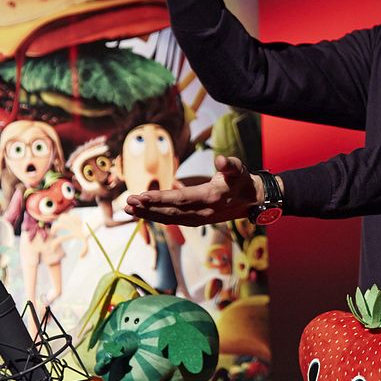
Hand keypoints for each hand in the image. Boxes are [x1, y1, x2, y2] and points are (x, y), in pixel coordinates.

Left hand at [124, 155, 259, 226]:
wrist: (252, 200)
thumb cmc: (242, 181)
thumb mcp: (239, 169)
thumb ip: (230, 164)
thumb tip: (220, 159)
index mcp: (211, 198)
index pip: (181, 199)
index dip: (160, 199)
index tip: (142, 197)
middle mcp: (204, 212)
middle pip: (172, 212)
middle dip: (149, 208)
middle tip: (128, 203)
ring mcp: (200, 219)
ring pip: (170, 219)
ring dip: (149, 214)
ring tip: (129, 210)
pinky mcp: (197, 220)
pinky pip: (174, 220)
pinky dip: (157, 217)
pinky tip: (143, 213)